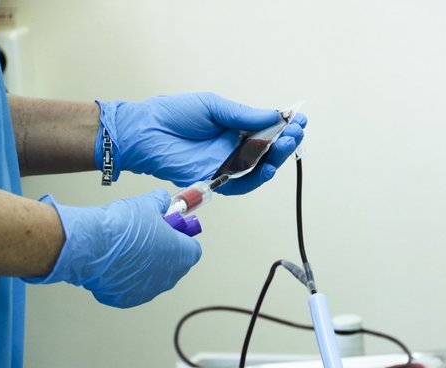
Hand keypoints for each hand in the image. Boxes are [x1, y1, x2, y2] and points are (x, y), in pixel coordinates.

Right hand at [24, 190, 201, 307]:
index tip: (171, 229)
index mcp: (182, 256)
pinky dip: (125, 276)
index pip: (193, 248)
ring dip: (145, 264)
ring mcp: (148, 291)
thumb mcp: (148, 204)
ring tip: (127, 247)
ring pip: (152, 276)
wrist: (93, 246)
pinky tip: (114, 262)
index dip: (182, 237)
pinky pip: (131, 286)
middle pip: (174, 264)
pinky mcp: (127, 299)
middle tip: (148, 235)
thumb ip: (160, 202)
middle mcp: (169, 278)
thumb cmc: (124, 227)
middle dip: (164, 251)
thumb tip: (162, 200)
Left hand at [96, 92, 306, 194]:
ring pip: (259, 167)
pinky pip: (242, 183)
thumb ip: (242, 115)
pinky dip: (257, 177)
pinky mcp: (217, 179)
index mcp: (234, 127)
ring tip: (288, 145)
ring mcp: (226, 164)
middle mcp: (233, 147)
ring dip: (277, 159)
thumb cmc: (174, 115)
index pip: (266, 129)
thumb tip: (273, 115)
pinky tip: (269, 167)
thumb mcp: (213, 106)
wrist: (146, 131)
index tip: (299, 119)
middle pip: (268, 150)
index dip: (284, 126)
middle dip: (285, 142)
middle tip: (296, 133)